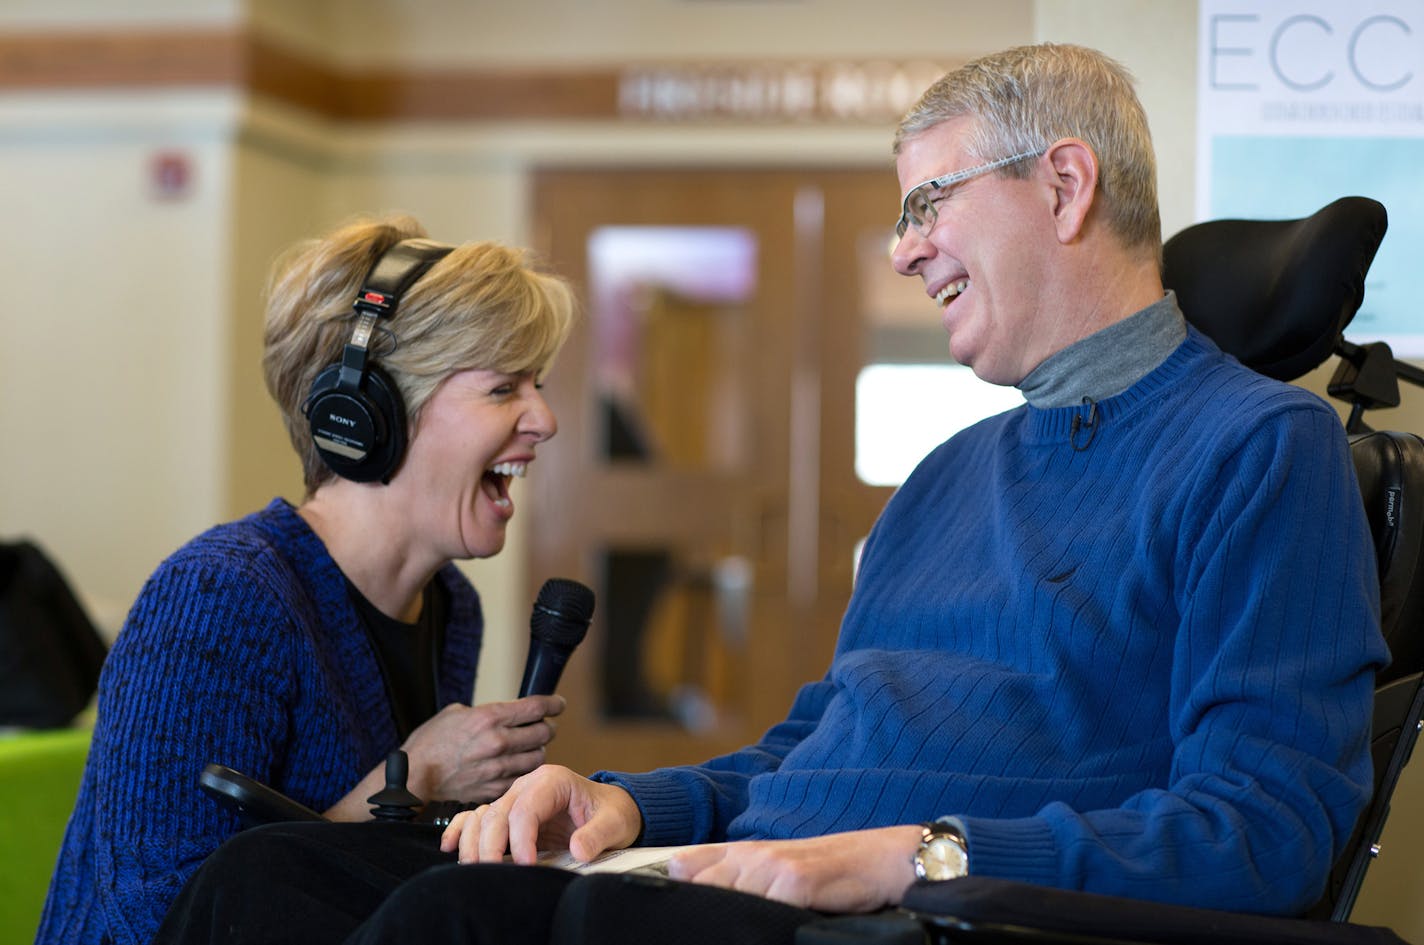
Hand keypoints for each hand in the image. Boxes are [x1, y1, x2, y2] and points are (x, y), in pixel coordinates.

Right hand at [402, 697, 564, 803]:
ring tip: (530, 747)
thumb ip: (485, 712)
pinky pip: (522, 778)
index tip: (558, 704)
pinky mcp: (494, 788)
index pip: (536, 708)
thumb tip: (505, 714)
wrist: (416, 774)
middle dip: (547, 728)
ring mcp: (498, 767)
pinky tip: (515, 766)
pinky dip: (523, 771)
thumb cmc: (431, 742)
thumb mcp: (457, 712)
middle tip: (544, 726)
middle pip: (544, 733)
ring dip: (538, 750)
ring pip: (538, 757)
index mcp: (490, 717)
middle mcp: (499, 742)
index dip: (554, 704)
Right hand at [440, 764, 641, 865]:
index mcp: (553, 780)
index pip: (526, 808)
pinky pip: (476, 818)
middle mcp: (528, 786)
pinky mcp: (508, 814)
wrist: (608, 809)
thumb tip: (578, 850)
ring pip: (482, 817)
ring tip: (474, 868)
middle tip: (494, 874)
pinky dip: (460, 831)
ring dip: (473, 843)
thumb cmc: (611, 813)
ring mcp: (514, 798)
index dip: (521, 838)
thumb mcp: (614, 823)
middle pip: (498, 813)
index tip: (527, 865)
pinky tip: (450, 847)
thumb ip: (597, 835)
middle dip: (491, 846)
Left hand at [665, 826, 922, 912]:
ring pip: (727, 896)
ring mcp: (774, 866)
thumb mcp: (783, 868)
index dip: (671, 884)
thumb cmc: (834, 869)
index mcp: (748, 852)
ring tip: (701, 933)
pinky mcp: (796, 882)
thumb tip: (699, 890)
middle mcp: (755, 855)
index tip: (650, 907)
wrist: (882, 859)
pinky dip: (757, 921)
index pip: (691, 866)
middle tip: (670, 930)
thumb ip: (744, 876)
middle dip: (690, 908)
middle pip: (703, 885)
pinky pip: (763, 906)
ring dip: (716, 917)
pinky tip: (753, 930)